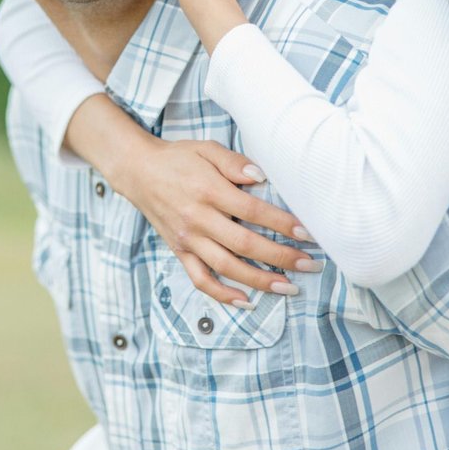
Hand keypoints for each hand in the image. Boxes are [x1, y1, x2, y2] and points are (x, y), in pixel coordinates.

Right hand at [107, 137, 318, 306]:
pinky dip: (222, 294)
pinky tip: (246, 301)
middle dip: (281, 257)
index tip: (307, 234)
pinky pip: (200, 279)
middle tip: (310, 265)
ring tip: (288, 287)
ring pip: (226, 267)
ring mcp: (188, 239)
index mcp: (208, 190)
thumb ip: (234, 161)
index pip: (252, 211)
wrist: (138, 171)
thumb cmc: (177, 158)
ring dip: (259, 281)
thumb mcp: (206, 148)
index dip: (282, 224)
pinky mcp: (179, 251)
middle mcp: (198, 219)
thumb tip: (261, 176)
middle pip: (245, 244)